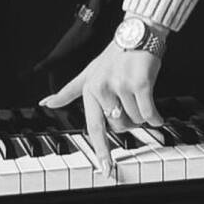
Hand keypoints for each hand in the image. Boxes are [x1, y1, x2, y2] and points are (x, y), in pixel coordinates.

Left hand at [39, 39, 163, 177]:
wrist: (138, 34)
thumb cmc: (114, 55)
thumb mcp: (88, 72)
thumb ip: (69, 91)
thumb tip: (47, 103)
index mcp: (90, 90)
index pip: (94, 127)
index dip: (100, 150)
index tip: (105, 169)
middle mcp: (103, 89)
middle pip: (121, 126)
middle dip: (129, 119)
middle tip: (130, 99)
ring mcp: (122, 86)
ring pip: (137, 120)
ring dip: (143, 113)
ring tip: (139, 93)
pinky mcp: (140, 84)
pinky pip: (150, 114)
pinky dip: (156, 117)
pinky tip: (156, 113)